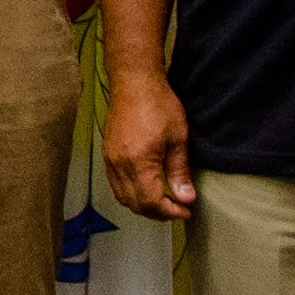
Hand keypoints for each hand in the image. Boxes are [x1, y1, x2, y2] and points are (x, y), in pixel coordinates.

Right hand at [104, 73, 196, 220]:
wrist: (134, 81)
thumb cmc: (158, 104)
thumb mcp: (177, 138)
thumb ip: (179, 171)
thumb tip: (186, 198)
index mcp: (139, 162)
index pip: (152, 202)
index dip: (170, 212)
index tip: (185, 210)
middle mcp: (120, 165)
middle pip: (135, 204)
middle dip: (157, 213)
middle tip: (177, 209)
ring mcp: (110, 160)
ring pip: (123, 197)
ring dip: (143, 205)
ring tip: (163, 202)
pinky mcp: (108, 154)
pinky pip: (116, 184)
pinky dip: (130, 193)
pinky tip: (146, 188)